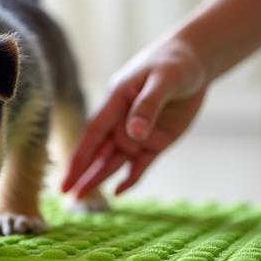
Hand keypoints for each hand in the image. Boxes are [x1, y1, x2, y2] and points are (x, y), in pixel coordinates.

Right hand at [61, 36, 208, 197]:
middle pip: (98, 153)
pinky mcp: (155, 142)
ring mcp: (138, 134)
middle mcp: (121, 122)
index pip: (94, 134)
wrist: (193, 62)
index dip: (80, 157)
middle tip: (67, 195)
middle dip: (83, 174)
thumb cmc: (173, 64)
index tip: (67, 176)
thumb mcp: (163, 80)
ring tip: (80, 198)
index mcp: (115, 102)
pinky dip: (129, 178)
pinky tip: (117, 192)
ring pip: (114, 162)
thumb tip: (135, 135)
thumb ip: (148, 106)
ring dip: (98, 179)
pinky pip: (140, 165)